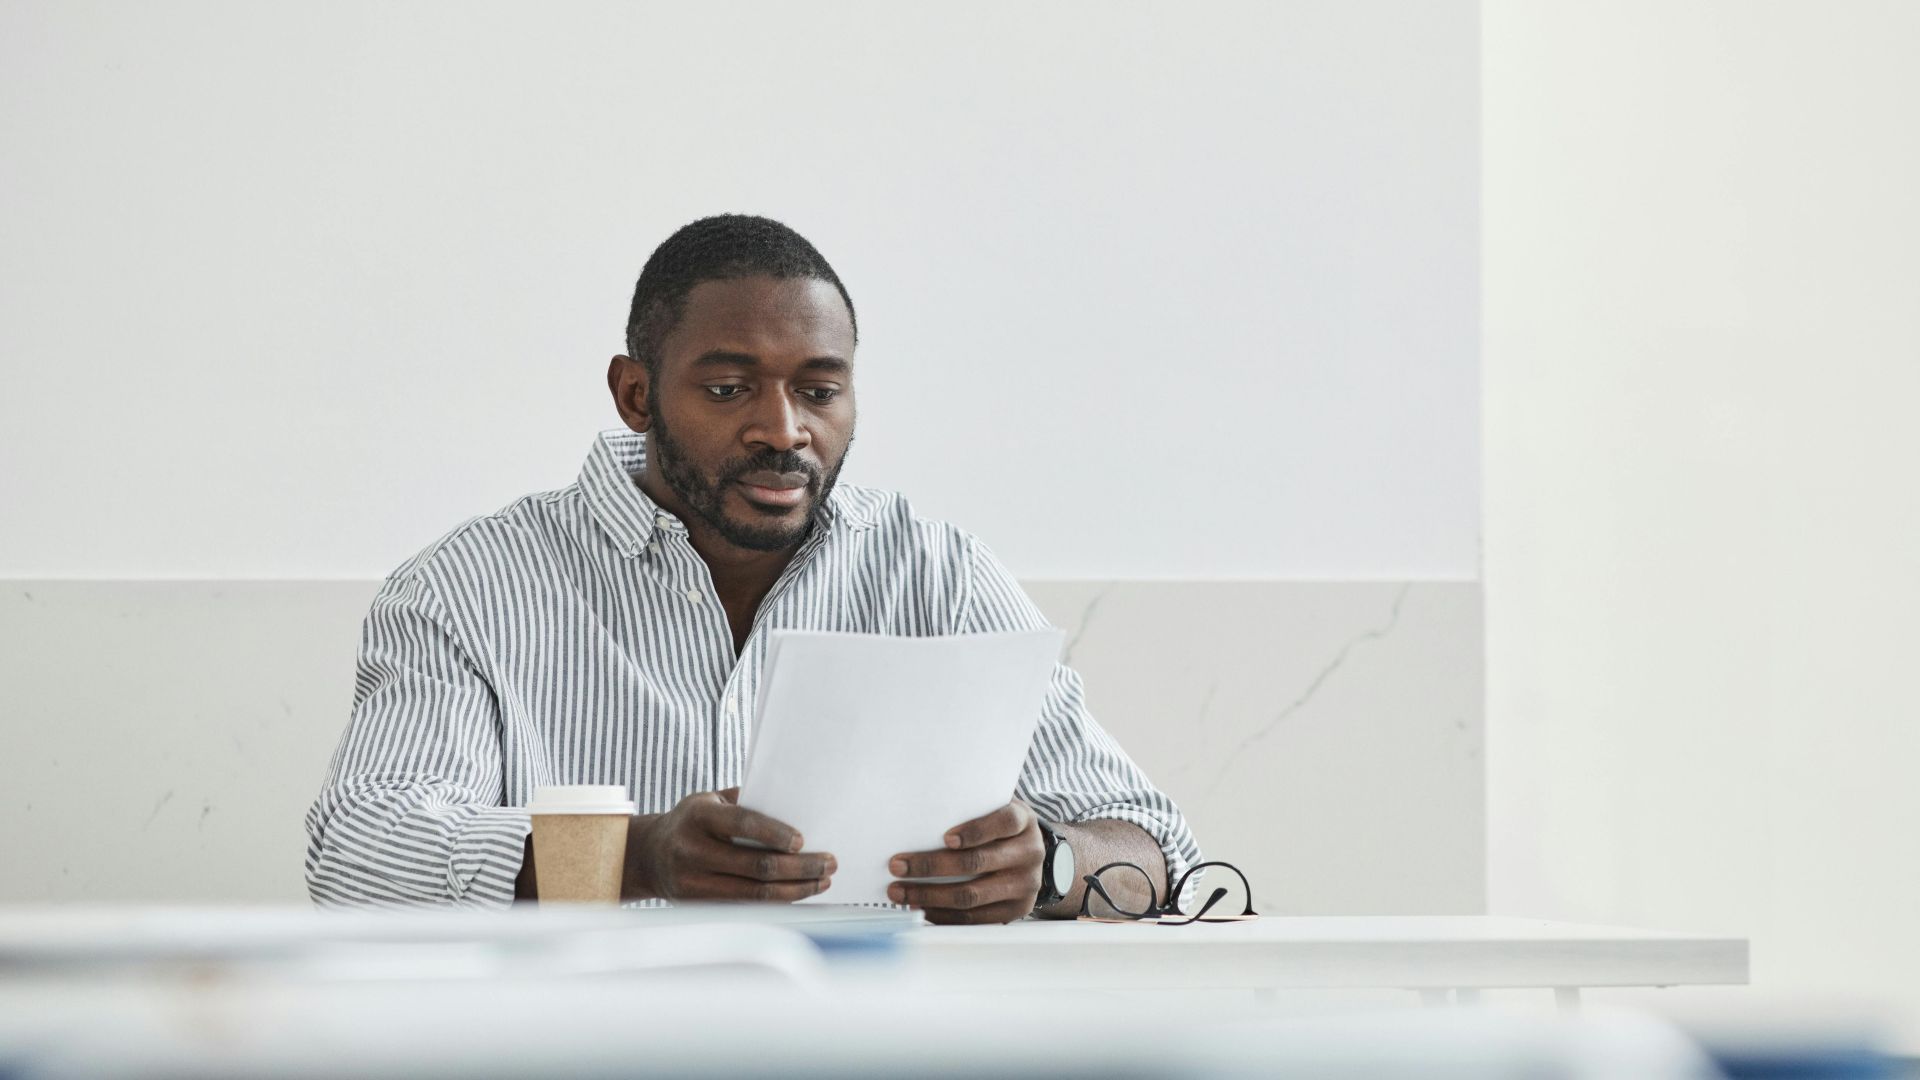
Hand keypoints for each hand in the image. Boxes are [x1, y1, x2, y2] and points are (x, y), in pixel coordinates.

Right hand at [629, 787, 835, 901]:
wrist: (649, 854)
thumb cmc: (693, 821)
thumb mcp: (711, 800)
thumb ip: (747, 802)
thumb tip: (796, 807)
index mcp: (699, 815)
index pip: (743, 824)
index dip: (775, 833)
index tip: (803, 841)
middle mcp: (692, 849)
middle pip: (756, 865)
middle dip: (800, 867)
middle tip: (829, 863)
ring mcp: (692, 882)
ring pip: (754, 893)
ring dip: (795, 889)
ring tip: (822, 881)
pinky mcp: (698, 905)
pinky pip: (746, 907)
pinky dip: (776, 902)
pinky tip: (797, 893)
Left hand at [887, 799, 1043, 924]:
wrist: (1030, 853)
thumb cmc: (999, 827)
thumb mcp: (994, 809)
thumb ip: (968, 810)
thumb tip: (914, 818)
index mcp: (1023, 822)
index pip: (1003, 823)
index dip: (975, 831)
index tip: (945, 838)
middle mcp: (1029, 853)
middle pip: (977, 862)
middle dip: (931, 866)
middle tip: (898, 865)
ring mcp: (1025, 885)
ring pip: (972, 895)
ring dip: (930, 895)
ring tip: (900, 891)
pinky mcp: (1016, 910)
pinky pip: (974, 918)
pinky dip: (943, 914)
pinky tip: (921, 907)